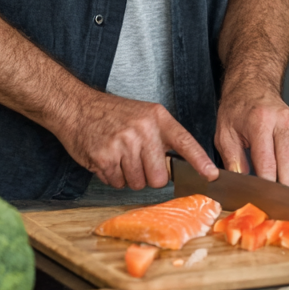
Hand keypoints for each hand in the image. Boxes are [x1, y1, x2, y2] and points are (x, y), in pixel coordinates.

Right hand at [57, 91, 218, 190]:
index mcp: (157, 117)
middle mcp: (143, 130)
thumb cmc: (112, 114)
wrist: (77, 106)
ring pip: (137, 183)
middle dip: (148, 176)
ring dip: (128, 177)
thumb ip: (162, 136)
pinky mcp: (105, 157)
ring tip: (119, 156)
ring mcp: (123, 143)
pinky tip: (106, 159)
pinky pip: (117, 183)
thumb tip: (181, 166)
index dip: (200, 161)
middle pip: (159, 177)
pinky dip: (111, 177)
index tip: (212, 175)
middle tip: (136, 161)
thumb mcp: (144, 115)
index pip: (184, 142)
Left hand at [215, 79, 288, 196]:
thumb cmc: (237, 109)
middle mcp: (281, 122)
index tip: (266, 202)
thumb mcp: (224, 132)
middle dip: (287, 188)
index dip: (267, 184)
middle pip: (288, 161)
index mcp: (260, 122)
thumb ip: (232, 158)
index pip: (266, 160)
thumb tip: (241, 183)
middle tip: (285, 210)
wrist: (253, 84)